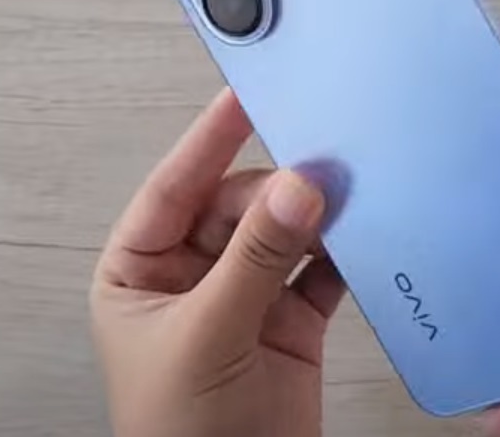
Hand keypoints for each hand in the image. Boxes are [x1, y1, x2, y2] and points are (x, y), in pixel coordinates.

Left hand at [90, 89, 344, 436]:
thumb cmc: (180, 436)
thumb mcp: (206, 337)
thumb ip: (254, 260)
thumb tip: (296, 189)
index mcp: (140, 272)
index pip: (173, 188)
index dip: (207, 141)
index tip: (242, 96)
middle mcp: (190, 277)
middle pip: (237, 205)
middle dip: (276, 191)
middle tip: (318, 175)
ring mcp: (243, 296)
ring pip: (281, 232)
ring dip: (313, 216)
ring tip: (346, 194)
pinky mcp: (290, 319)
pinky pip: (318, 269)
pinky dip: (340, 252)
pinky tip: (360, 234)